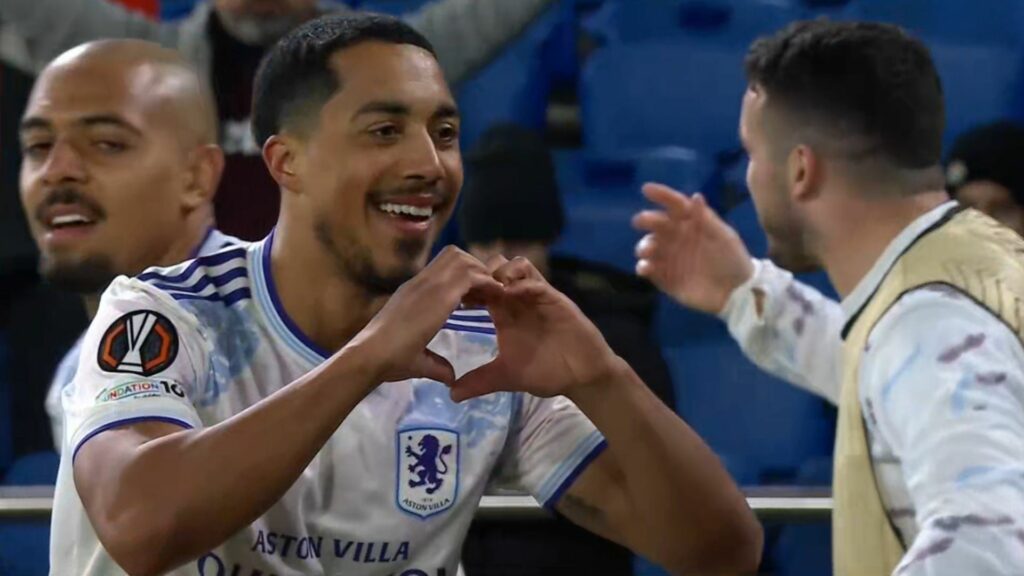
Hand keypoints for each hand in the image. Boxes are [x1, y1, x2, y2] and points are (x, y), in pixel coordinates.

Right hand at [348, 246, 503, 385]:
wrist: (371, 356)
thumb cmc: (387, 359)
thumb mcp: (417, 359)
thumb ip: (436, 364)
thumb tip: (450, 377)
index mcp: (414, 292)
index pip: (442, 268)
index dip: (463, 277)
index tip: (475, 298)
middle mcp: (421, 282)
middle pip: (454, 255)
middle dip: (475, 268)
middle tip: (486, 292)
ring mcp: (429, 284)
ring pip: (463, 259)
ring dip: (481, 272)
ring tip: (492, 294)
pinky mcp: (439, 293)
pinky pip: (470, 275)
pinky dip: (486, 282)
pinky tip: (495, 298)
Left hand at [449, 256, 620, 402]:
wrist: (581, 376)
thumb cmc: (547, 372)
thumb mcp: (506, 377)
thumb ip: (480, 381)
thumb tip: (452, 395)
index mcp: (503, 313)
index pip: (479, 288)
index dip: (465, 288)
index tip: (451, 299)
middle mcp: (517, 300)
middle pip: (494, 269)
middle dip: (479, 274)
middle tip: (469, 290)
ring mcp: (535, 295)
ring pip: (514, 265)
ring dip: (500, 271)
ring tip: (491, 290)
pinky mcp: (553, 297)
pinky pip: (535, 279)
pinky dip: (521, 281)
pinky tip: (511, 294)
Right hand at [632, 183, 753, 314]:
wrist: (737, 292)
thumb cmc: (732, 259)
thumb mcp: (724, 237)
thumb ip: (707, 219)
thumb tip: (695, 196)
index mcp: (691, 223)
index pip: (674, 205)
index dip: (661, 196)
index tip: (646, 189)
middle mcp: (676, 237)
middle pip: (657, 225)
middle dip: (647, 220)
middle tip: (640, 221)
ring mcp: (669, 258)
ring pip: (649, 247)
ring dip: (644, 245)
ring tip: (647, 250)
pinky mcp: (665, 278)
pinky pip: (649, 270)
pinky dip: (643, 267)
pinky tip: (645, 268)